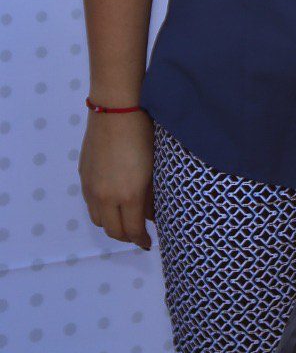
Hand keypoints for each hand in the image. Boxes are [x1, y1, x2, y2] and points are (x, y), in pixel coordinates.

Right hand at [79, 110, 154, 249]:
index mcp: (129, 194)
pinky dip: (101, 210)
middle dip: (127, 237)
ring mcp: (92, 187)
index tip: (148, 243)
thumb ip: (152, 194)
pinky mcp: (84, 176)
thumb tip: (153, 214)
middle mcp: (106, 196)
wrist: (116, 110)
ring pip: (99, 220)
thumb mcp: (155, 166)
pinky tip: (112, 203)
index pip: (132, 230)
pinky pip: (90, 204)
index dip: (141, 240)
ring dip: (112, 225)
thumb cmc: (144, 133)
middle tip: (138, 235)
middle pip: (113, 230)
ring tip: (125, 220)